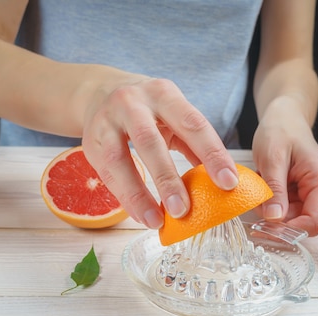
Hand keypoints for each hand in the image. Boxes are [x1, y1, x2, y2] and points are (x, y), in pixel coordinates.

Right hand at [81, 76, 238, 228]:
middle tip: (183, 210)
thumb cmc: (147, 110)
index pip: (192, 123)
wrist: (100, 92)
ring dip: (138, 194)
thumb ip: (194, 143)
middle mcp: (132, 103)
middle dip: (167, 179)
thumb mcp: (172, 115)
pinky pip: (107, 174)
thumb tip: (222, 180)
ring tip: (157, 221)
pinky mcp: (89, 142)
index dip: (212, 154)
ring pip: (119, 160)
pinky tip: (141, 216)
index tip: (229, 183)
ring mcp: (106, 122)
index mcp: (163, 94)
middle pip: (149, 141)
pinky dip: (125, 198)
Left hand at [252, 98, 317, 235]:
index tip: (264, 228)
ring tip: (260, 187)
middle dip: (276, 220)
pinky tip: (264, 187)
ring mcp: (313, 194)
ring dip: (270, 210)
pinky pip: (285, 211)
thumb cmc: (280, 131)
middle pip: (301, 223)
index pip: (313, 221)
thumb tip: (275, 220)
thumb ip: (275, 190)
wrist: (283, 119)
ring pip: (290, 219)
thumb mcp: (273, 159)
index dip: (290, 230)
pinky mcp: (301, 195)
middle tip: (254, 204)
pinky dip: (270, 204)